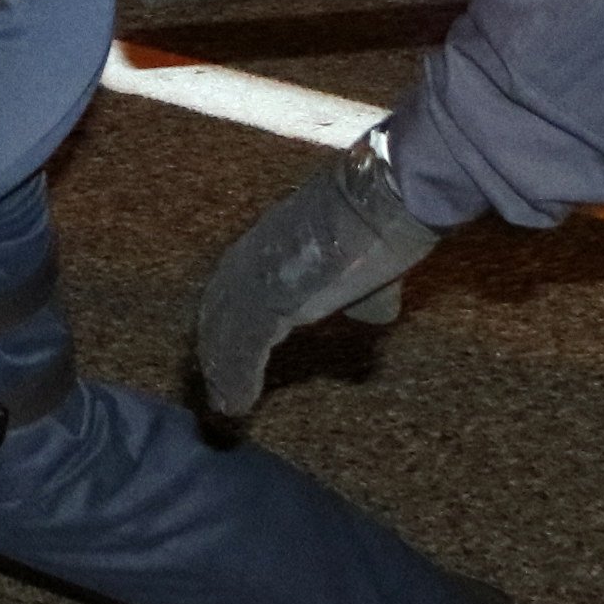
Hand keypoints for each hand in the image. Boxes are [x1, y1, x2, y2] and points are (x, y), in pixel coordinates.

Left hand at [189, 128, 442, 417]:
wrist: (387, 196)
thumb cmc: (382, 224)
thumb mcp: (365, 267)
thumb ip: (356, 293)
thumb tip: (372, 315)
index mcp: (268, 243)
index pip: (233, 291)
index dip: (227, 326)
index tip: (225, 355)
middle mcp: (251, 255)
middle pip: (218, 312)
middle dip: (216, 351)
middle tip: (217, 387)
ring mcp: (257, 273)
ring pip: (224, 333)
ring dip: (222, 373)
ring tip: (224, 407)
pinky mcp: (270, 294)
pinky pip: (243, 345)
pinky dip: (237, 378)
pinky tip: (236, 404)